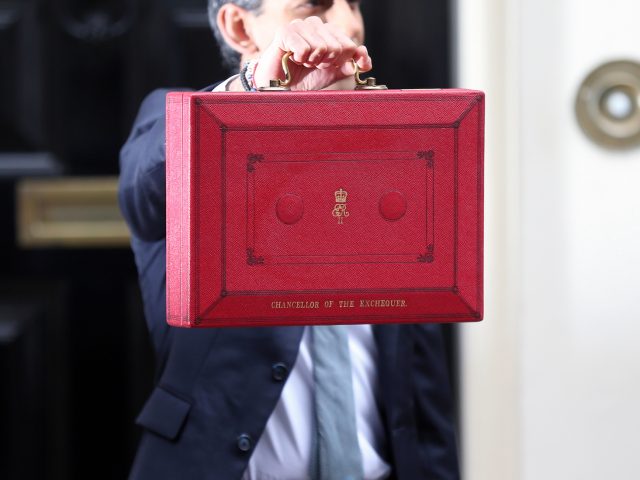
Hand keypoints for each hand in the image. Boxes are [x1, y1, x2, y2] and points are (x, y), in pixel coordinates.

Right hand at [252, 16, 371, 90]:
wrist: (282, 88)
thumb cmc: (305, 78)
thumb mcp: (333, 73)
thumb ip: (351, 66)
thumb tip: (365, 59)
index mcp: (330, 32)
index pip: (351, 46)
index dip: (340, 62)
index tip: (327, 66)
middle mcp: (317, 25)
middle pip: (338, 47)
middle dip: (326, 63)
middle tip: (312, 65)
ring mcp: (301, 26)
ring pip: (321, 47)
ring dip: (312, 61)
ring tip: (302, 62)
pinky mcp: (285, 31)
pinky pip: (305, 48)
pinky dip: (300, 59)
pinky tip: (292, 58)